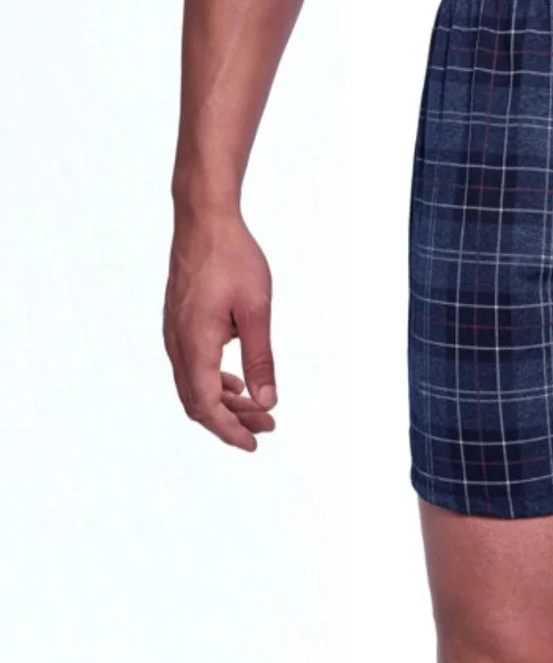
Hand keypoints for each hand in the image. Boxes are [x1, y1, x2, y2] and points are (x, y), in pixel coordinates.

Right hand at [163, 210, 277, 451]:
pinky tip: (235, 382)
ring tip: (256, 408)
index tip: (254, 443)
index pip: (207, 405)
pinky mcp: (177, 323)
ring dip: (223, 402)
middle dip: (231, 420)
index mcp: (195, 344)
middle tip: (267, 426)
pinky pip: (190, 366)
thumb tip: (267, 400)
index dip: (229, 430)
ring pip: (193, 384)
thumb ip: (260, 357)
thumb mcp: (256, 308)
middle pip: (198, 401)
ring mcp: (173, 333)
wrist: (203, 220)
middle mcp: (177, 344)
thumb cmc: (233, 257)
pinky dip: (213, 382)